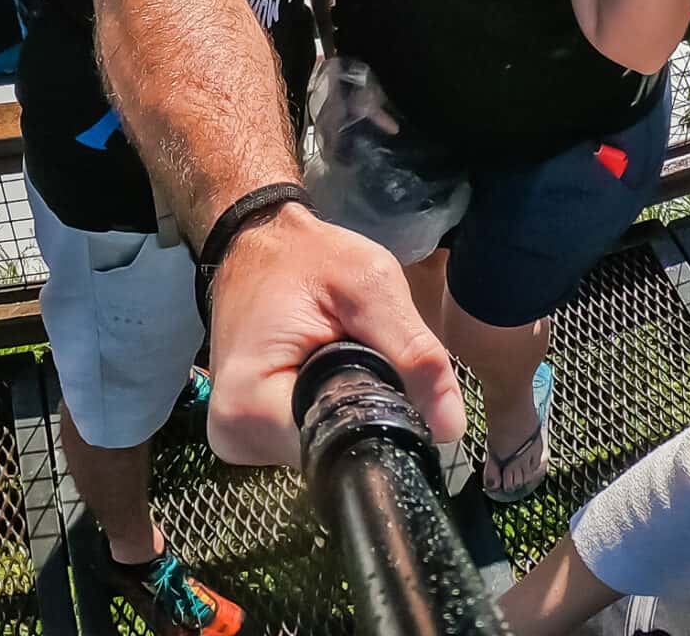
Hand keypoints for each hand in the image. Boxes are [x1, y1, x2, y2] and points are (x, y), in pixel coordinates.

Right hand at [204, 203, 463, 464]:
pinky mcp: (251, 431)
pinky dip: (331, 405)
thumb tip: (451, 425)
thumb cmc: (304, 256)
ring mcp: (241, 439)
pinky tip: (330, 369)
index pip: (339, 446)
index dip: (386, 423)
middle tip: (373, 357)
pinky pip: (309, 432)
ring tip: (348, 356)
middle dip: (368, 412)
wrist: (253, 239)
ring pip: (324, 444)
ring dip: (350, 407)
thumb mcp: (369, 285)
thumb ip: (413, 351)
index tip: (404, 388)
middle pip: (334, 450)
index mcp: (250, 409)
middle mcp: (238, 438)